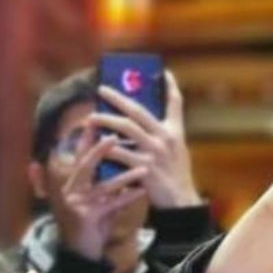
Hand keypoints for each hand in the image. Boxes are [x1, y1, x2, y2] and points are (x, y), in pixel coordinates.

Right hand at [54, 134, 148, 260]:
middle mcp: (69, 190)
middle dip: (99, 149)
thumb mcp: (95, 199)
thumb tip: (120, 161)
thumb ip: (103, 181)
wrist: (80, 253)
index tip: (96, 120)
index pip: (77, 156)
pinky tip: (142, 190)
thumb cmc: (90, 223)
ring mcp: (76, 204)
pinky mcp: (87, 218)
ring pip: (102, 186)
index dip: (86, 138)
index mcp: (69, 182)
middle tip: (116, 135)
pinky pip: (111, 205)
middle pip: (84, 164)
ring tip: (143, 168)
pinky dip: (128, 197)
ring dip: (123, 176)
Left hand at [95, 71, 201, 209]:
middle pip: (138, 110)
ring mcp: (154, 152)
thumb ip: (163, 134)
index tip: (162, 71)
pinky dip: (106, 148)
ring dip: (106, 120)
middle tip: (102, 89)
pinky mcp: (144, 167)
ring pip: (126, 128)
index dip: (169, 85)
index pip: (175, 102)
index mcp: (175, 131)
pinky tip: (94, 144)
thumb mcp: (177, 150)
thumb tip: (142, 121)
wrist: (180, 202)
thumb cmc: (175, 175)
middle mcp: (165, 137)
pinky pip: (120, 153)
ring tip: (91, 117)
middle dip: (118, 98)